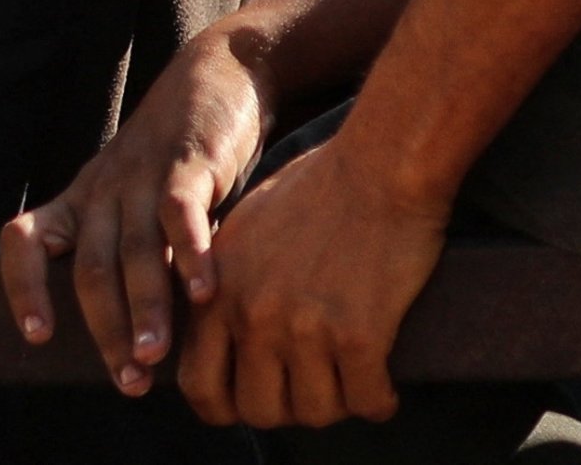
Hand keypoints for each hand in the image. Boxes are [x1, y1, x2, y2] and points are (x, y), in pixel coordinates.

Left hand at [1, 23, 275, 395]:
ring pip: (132, 249)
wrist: (219, 73)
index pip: (24, 241)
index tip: (36, 336)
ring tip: (153, 356)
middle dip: (103, 329)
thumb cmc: (175, 156)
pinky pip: (179, 212)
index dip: (22, 287)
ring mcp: (140, 174)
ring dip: (144, 307)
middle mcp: (101, 190)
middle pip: (89, 267)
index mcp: (79, 200)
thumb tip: (140, 335)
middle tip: (126, 380)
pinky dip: (190, 254)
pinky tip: (204, 293)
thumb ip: (135, 257)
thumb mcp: (136, 200)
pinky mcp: (186, 162)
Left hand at [177, 132, 448, 427]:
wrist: (376, 167)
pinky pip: (367, 401)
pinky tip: (383, 383)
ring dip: (335, 406)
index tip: (248, 403)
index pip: (197, 385)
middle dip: (286, 410)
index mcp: (216, 292)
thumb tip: (218, 336)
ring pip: (315, 413)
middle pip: (257, 411)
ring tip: (349, 382)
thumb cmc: (314, 193)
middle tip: (311, 390)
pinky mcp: (359, 334)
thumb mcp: (241, 235)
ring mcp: (303, 327)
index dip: (222, 408)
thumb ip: (221, 287)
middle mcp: (251, 315)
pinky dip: (378, 401)